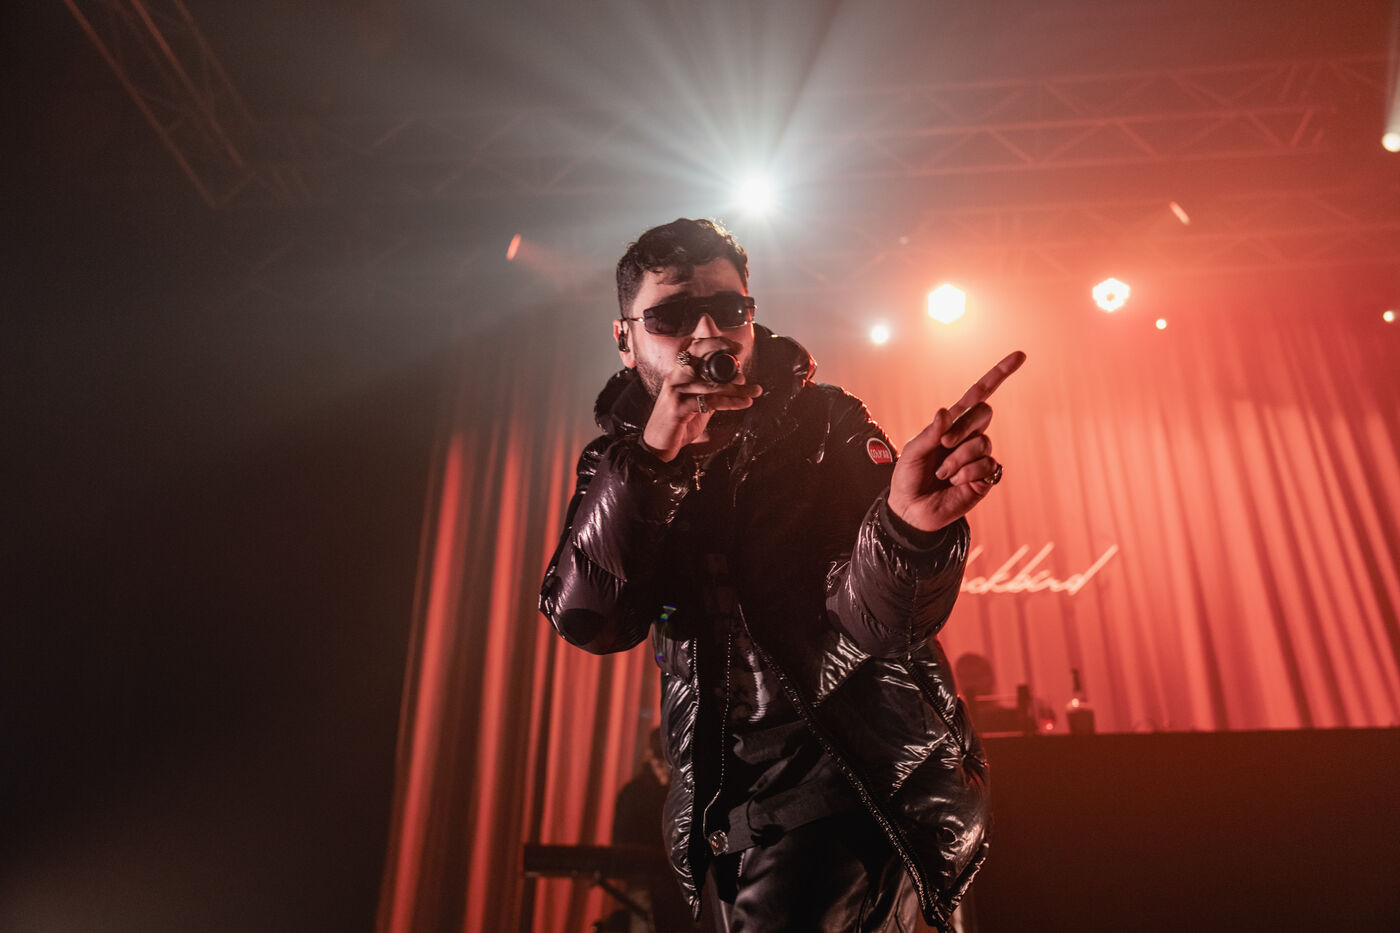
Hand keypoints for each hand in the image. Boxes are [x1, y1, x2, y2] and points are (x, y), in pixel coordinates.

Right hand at [641, 341, 762, 461]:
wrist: (656, 446)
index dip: (715, 343)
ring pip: (711, 383)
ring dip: (737, 387)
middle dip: (722, 351)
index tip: (736, 347)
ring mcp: (676, 392)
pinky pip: (710, 401)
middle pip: (699, 355)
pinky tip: (744, 403)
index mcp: (678, 373)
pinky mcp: (678, 408)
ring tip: (755, 390)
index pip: (694, 348)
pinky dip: (731, 402)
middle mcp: (675, 378)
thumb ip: (712, 391)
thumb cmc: (676, 424)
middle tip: (742, 356)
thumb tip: (737, 380)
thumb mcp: (696, 403)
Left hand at [889, 351, 1025, 531]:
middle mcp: (969, 436)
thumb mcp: (913, 451)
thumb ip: (930, 432)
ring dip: (958, 459)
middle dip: (963, 427)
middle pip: (985, 413)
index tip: (1020, 355)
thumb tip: (946, 411)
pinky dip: (966, 473)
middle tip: (943, 445)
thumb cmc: (908, 477)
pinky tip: (955, 482)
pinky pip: (986, 465)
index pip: (979, 394)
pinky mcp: (985, 477)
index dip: (999, 374)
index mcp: (951, 423)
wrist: (912, 510)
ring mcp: (979, 456)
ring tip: (943, 473)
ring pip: (982, 442)